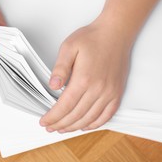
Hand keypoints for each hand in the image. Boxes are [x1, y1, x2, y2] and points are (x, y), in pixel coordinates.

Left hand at [39, 17, 131, 131]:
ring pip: (90, 119)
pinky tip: (84, 126)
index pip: (64, 106)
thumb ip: (60, 68)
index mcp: (83, 79)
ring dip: (74, 127)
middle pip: (75, 115)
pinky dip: (94, 124)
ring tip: (63, 128)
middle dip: (60, 124)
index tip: (44, 121)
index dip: (52, 117)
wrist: (116, 33)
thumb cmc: (92, 38)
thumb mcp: (69, 47)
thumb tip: (53, 86)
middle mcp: (98, 89)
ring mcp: (110, 93)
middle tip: (50, 127)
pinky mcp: (117, 93)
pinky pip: (106, 116)